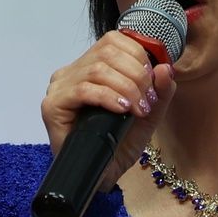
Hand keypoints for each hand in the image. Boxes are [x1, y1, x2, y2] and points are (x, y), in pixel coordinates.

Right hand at [42, 33, 177, 194]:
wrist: (102, 176)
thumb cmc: (120, 144)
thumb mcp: (148, 115)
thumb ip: (159, 91)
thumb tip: (165, 67)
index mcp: (91, 66)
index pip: (114, 40)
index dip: (138, 56)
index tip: (153, 82)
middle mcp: (72, 72)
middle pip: (107, 52)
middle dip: (136, 75)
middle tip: (148, 101)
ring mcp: (60, 87)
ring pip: (97, 69)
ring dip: (126, 87)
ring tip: (138, 109)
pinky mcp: (52, 106)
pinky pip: (83, 90)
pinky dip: (108, 97)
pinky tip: (122, 109)